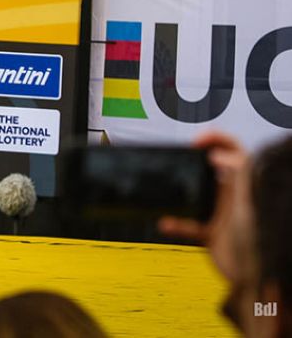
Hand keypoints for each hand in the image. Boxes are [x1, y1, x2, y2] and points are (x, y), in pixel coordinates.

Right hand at [157, 130, 250, 282]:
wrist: (254, 282)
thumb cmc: (257, 243)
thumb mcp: (248, 203)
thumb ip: (238, 176)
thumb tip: (217, 155)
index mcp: (246, 186)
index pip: (237, 152)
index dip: (219, 140)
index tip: (197, 142)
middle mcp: (235, 197)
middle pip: (216, 169)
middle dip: (197, 159)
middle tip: (182, 154)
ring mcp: (224, 215)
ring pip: (200, 195)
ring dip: (183, 192)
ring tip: (169, 185)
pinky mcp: (212, 234)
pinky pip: (190, 224)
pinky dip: (177, 223)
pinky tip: (166, 223)